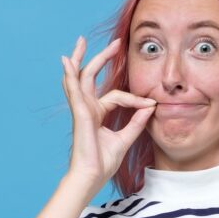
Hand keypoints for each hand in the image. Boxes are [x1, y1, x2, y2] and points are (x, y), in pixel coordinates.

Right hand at [60, 35, 156, 186]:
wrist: (91, 176)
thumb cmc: (103, 162)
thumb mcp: (125, 138)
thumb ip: (136, 122)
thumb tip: (150, 107)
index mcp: (97, 114)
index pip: (117, 96)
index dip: (135, 99)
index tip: (151, 104)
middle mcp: (87, 108)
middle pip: (92, 77)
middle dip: (102, 58)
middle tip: (115, 43)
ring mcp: (81, 109)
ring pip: (80, 78)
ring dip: (81, 58)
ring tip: (81, 41)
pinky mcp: (79, 113)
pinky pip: (74, 90)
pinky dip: (70, 74)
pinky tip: (67, 61)